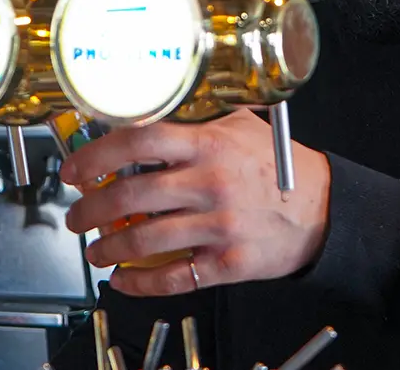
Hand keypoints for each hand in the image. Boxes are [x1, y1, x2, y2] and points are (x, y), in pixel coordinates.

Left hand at [61, 109, 330, 296]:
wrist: (324, 210)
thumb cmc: (281, 167)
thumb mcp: (242, 128)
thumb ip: (198, 122)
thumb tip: (145, 117)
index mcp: (209, 146)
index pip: (139, 142)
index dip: (97, 155)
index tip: (74, 168)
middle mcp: (210, 184)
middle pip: (130, 195)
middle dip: (91, 209)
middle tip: (76, 215)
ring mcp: (218, 227)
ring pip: (143, 239)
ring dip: (108, 247)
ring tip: (95, 249)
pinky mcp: (227, 263)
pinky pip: (172, 277)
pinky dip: (139, 283)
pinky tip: (124, 280)